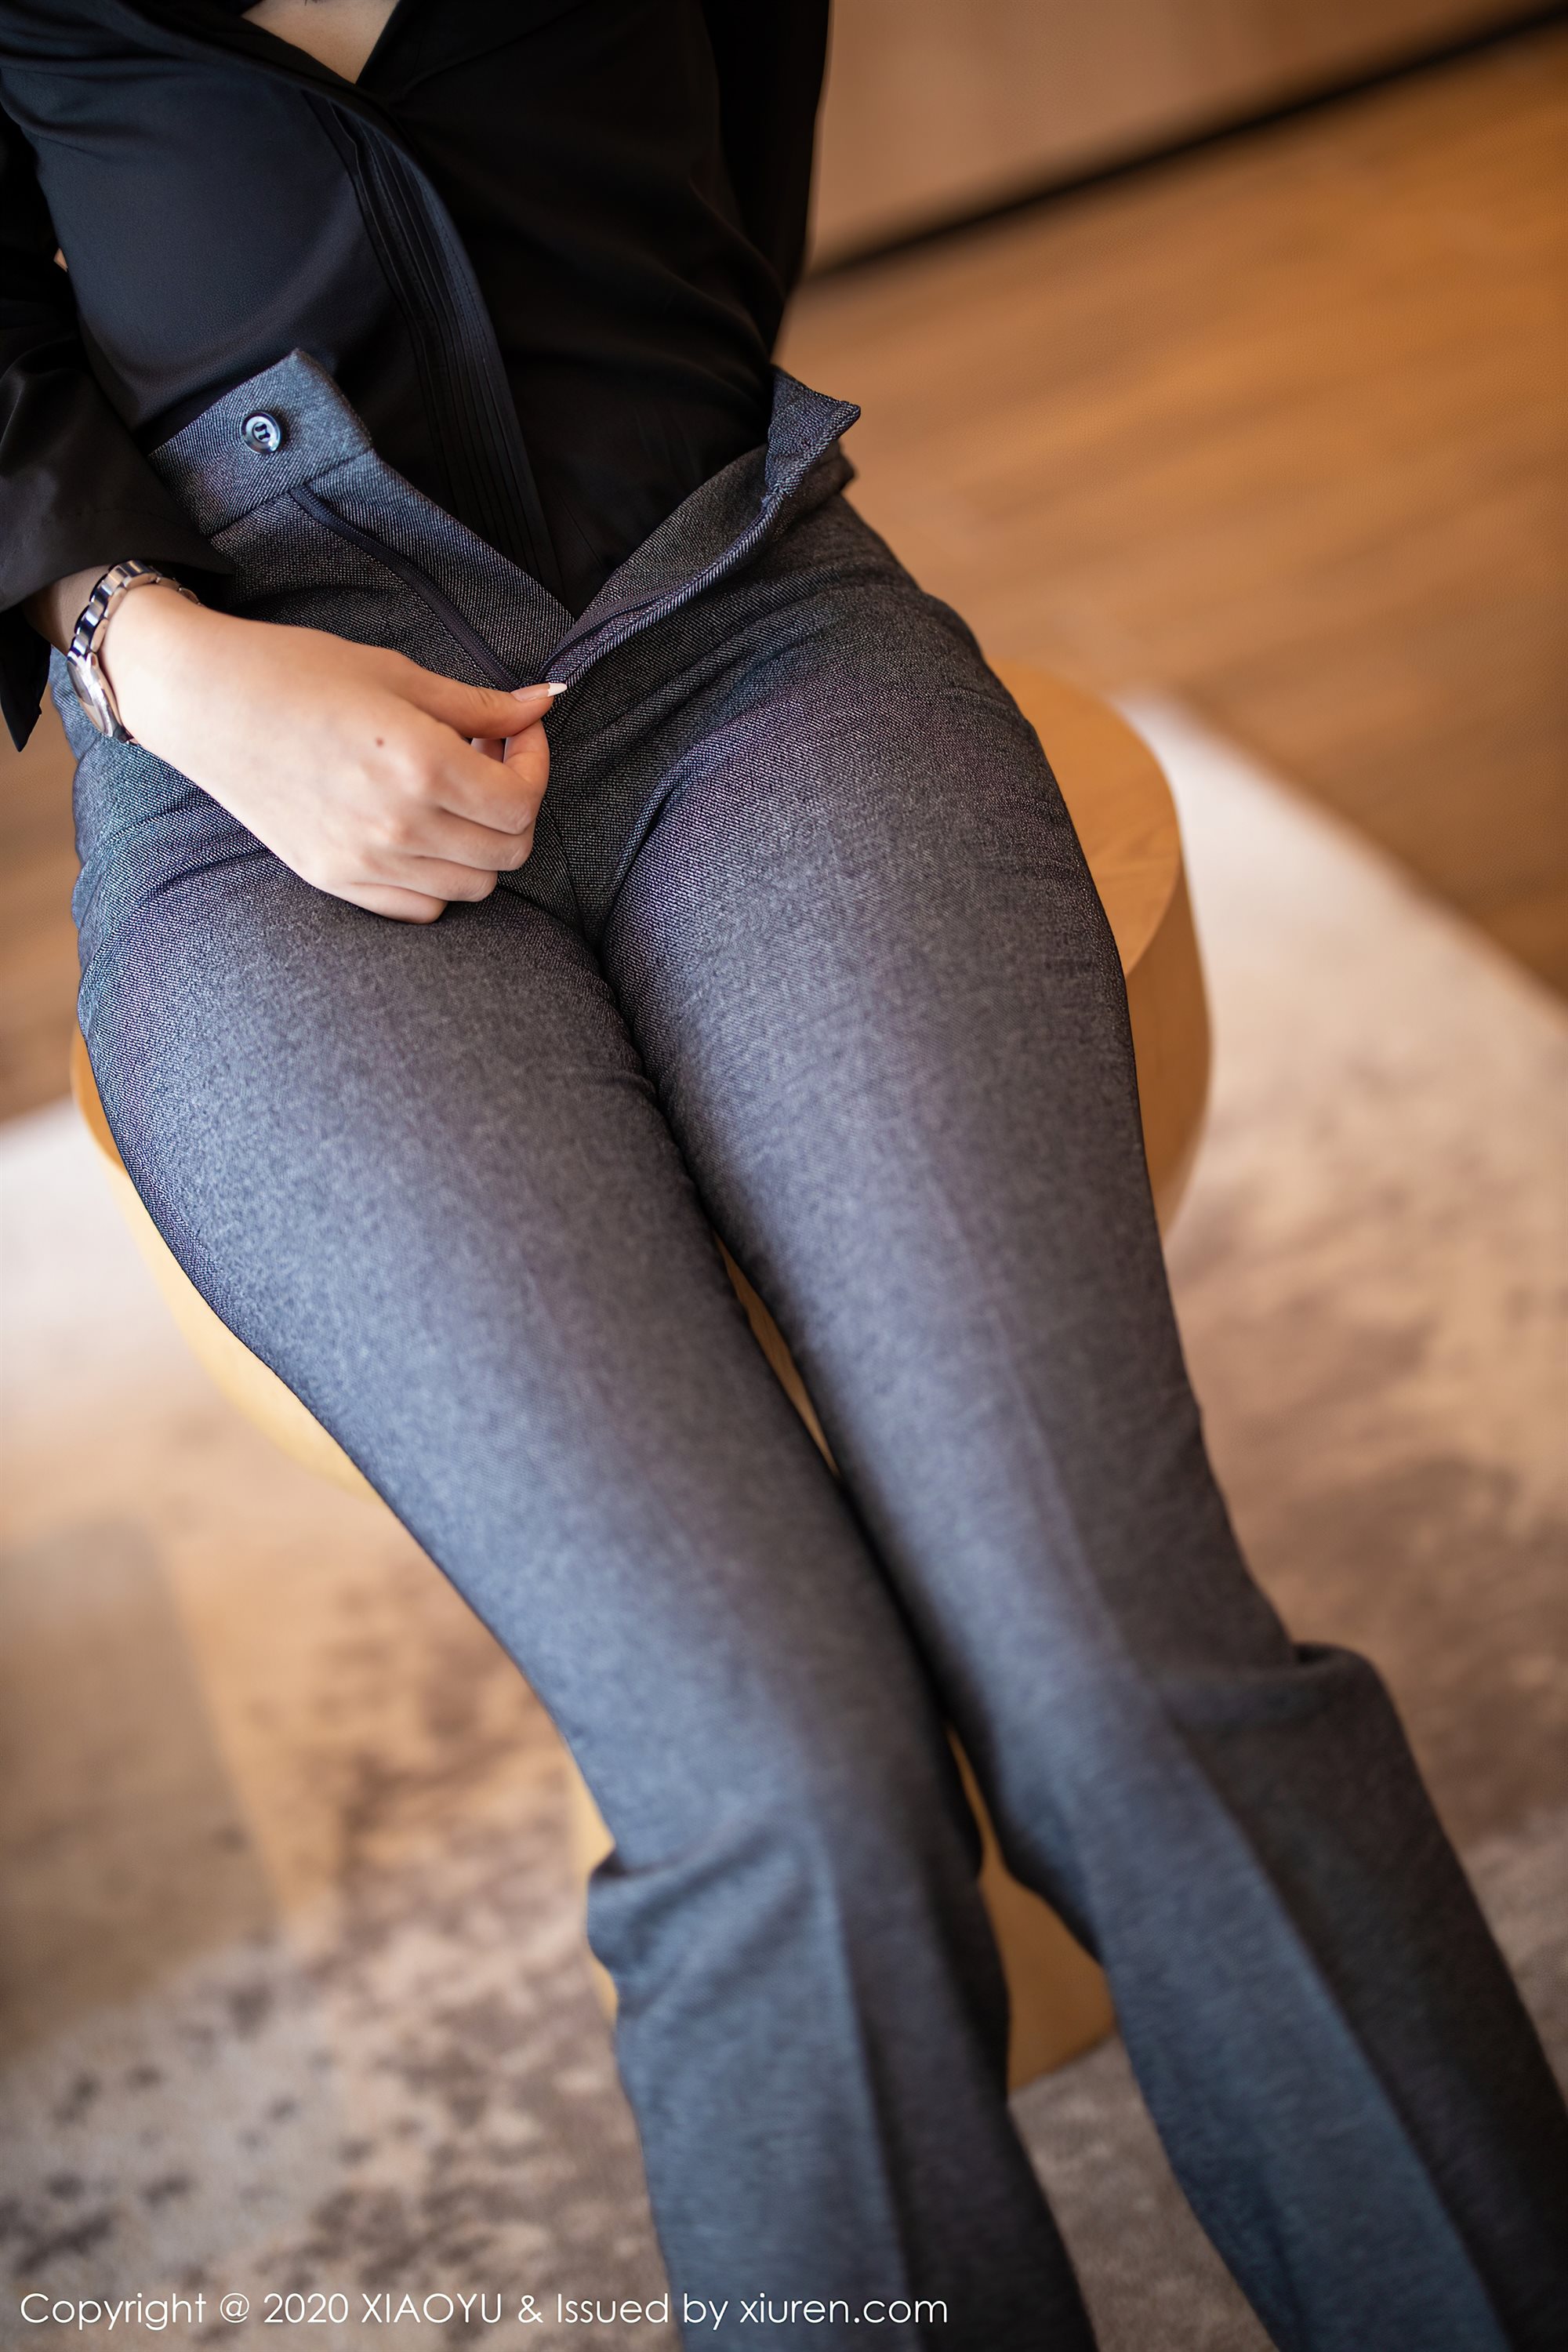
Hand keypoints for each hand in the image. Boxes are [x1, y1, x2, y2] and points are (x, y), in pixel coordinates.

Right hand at [100, 586, 561, 922]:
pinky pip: (422, 907)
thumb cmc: (296, 673)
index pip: (523, 803)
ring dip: (482, 843)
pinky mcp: (336, 880)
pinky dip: (439, 879)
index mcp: (420, 766)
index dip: (536, 766)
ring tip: (453, 794)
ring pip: (474, 887)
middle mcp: (398, 826)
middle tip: (490, 760)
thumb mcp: (397, 674)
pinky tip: (420, 831)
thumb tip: (543, 703)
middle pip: (509, 852)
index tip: (518, 735)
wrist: (204, 702)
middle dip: (517, 805)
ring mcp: (365, 862)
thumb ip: (479, 704)